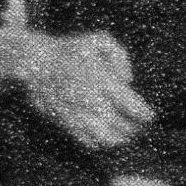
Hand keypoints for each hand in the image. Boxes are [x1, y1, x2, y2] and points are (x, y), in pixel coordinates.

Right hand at [2, 29, 152, 152]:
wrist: (35, 63)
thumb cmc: (70, 49)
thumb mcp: (98, 40)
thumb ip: (120, 56)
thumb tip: (128, 80)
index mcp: (101, 81)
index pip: (130, 106)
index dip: (144, 115)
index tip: (150, 117)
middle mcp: (91, 101)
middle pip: (121, 125)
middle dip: (134, 128)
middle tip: (140, 127)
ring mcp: (77, 115)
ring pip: (105, 138)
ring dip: (120, 139)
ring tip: (127, 136)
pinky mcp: (65, 123)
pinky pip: (86, 142)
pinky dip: (100, 144)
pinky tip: (106, 140)